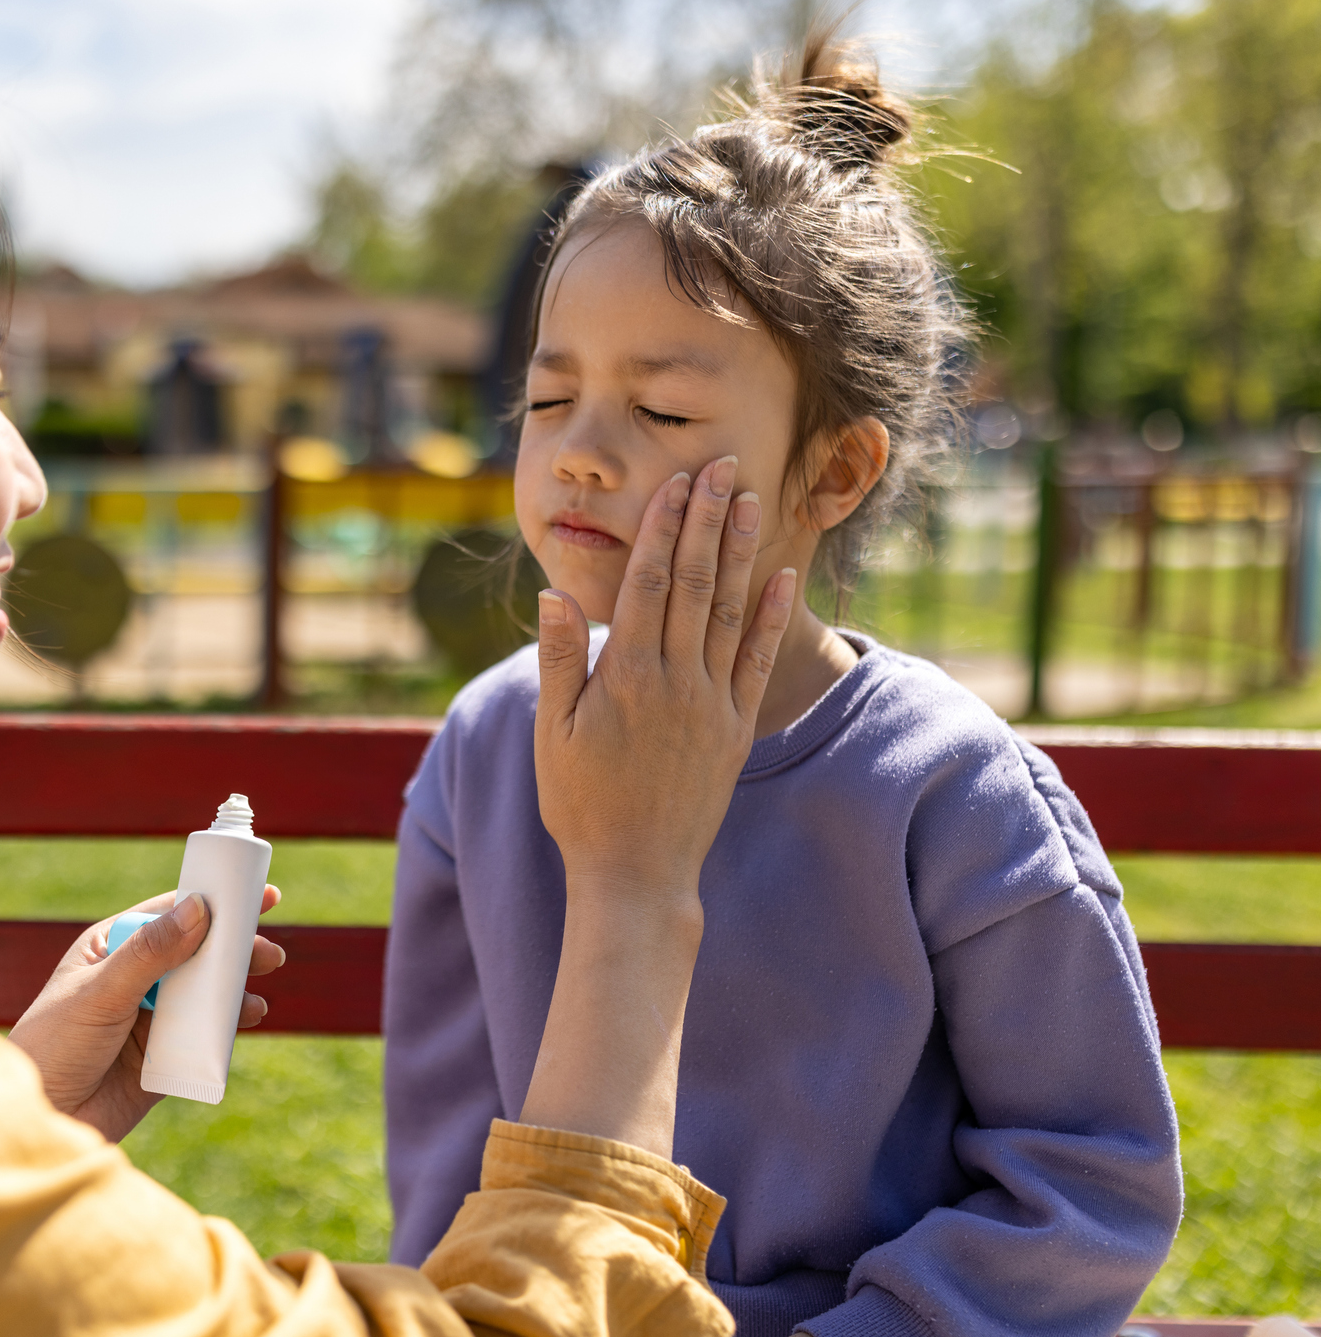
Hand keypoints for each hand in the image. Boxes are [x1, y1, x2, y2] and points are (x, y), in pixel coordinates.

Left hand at [9, 888, 285, 1141]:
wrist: (41, 1118)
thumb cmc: (53, 1046)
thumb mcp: (100, 992)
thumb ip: (150, 953)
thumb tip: (199, 909)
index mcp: (111, 948)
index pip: (169, 914)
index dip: (212, 902)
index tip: (255, 895)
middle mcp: (134, 978)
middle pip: (195, 952)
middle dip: (233, 949)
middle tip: (268, 953)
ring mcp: (150, 1018)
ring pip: (204, 992)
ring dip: (234, 987)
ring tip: (259, 988)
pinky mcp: (163, 1057)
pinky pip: (204, 1033)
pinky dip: (229, 1024)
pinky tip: (247, 1017)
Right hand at [519, 455, 793, 1150]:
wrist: (635, 871)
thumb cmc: (580, 802)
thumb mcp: (552, 731)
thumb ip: (560, 659)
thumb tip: (557, 594)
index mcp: (627, 675)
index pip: (650, 582)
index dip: (665, 528)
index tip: (678, 482)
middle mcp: (677, 680)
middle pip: (696, 583)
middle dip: (708, 520)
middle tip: (722, 465)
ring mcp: (712, 702)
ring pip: (731, 611)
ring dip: (742, 551)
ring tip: (751, 500)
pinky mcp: (735, 726)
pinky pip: (758, 659)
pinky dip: (773, 615)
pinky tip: (783, 575)